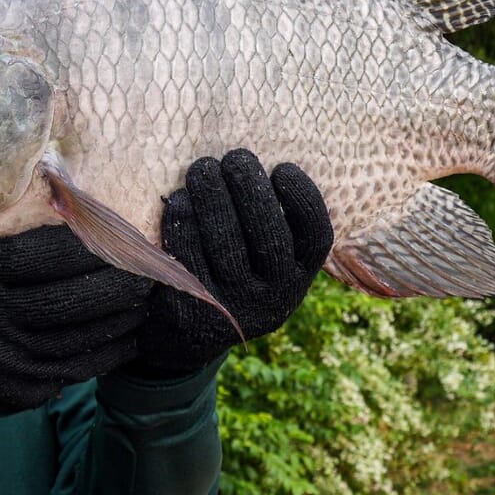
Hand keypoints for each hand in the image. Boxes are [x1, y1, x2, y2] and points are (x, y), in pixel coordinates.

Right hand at [0, 225, 150, 415]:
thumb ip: (30, 247)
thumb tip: (100, 229)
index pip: (49, 256)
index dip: (93, 251)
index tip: (124, 243)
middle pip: (69, 300)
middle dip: (117, 287)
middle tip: (147, 276)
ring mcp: (6, 356)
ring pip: (79, 338)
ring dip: (121, 321)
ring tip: (144, 304)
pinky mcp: (20, 388)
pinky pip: (77, 369)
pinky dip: (110, 353)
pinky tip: (130, 337)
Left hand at [127, 149, 332, 377]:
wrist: (189, 336)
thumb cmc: (233, 272)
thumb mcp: (264, 261)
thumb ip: (271, 221)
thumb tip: (256, 164)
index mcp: (299, 276)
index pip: (316, 237)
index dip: (304, 199)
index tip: (282, 168)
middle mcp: (273, 296)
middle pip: (268, 235)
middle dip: (250, 187)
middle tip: (234, 158)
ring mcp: (233, 305)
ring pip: (227, 243)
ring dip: (213, 197)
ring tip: (202, 168)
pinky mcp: (193, 308)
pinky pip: (188, 257)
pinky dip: (182, 223)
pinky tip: (179, 200)